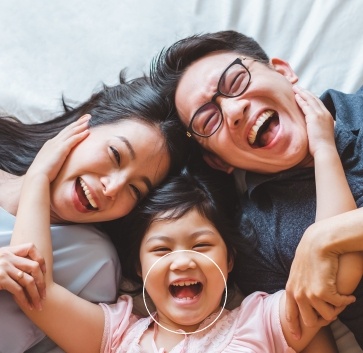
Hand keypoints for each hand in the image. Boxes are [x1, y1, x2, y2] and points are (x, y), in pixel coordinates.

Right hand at [0, 243, 45, 309]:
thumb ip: (11, 263)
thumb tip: (27, 273)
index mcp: (7, 250)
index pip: (31, 247)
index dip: (41, 259)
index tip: (44, 271)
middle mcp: (7, 256)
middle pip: (34, 266)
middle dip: (42, 281)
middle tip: (44, 294)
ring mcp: (4, 267)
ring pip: (29, 280)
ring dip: (36, 294)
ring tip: (39, 304)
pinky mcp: (1, 278)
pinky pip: (18, 290)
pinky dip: (25, 299)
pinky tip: (28, 306)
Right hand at [27, 115, 89, 182]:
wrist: (37, 176)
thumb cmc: (43, 173)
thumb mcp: (49, 162)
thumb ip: (55, 158)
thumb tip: (59, 161)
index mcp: (51, 144)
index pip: (64, 133)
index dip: (73, 126)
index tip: (80, 122)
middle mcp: (54, 142)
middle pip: (68, 129)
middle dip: (79, 122)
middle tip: (88, 116)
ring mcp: (57, 144)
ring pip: (71, 132)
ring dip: (81, 125)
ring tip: (89, 120)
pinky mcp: (61, 149)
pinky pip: (73, 140)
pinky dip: (80, 135)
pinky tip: (88, 132)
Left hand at [285, 221, 355, 338]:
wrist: (318, 243)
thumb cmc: (310, 254)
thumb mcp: (298, 271)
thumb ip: (298, 285)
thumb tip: (302, 297)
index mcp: (290, 289)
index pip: (290, 314)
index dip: (295, 327)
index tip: (297, 337)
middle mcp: (297, 295)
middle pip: (310, 321)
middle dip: (323, 319)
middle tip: (333, 312)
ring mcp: (309, 295)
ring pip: (327, 316)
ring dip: (337, 309)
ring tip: (341, 299)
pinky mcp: (322, 292)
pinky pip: (338, 306)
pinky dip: (346, 301)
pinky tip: (349, 296)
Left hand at [293, 85, 335, 157]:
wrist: (324, 150)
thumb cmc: (320, 146)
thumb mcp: (320, 133)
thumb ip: (316, 127)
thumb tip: (309, 128)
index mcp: (327, 116)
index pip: (318, 103)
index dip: (310, 97)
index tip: (303, 93)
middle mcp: (325, 113)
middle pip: (314, 99)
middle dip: (305, 92)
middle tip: (297, 87)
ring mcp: (320, 114)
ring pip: (310, 100)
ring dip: (302, 93)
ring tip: (294, 88)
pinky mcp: (314, 117)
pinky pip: (306, 106)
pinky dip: (301, 100)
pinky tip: (295, 96)